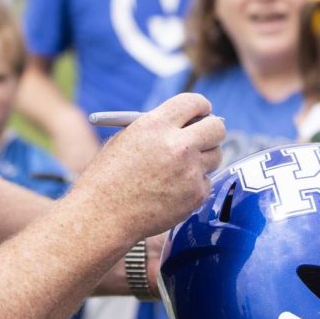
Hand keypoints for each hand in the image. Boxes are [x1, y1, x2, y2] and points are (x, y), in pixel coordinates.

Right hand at [74, 93, 224, 241]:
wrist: (102, 216)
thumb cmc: (108, 177)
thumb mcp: (127, 139)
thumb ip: (158, 129)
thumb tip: (187, 124)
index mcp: (156, 125)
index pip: (194, 102)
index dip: (201, 106)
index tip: (202, 112)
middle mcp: (178, 145)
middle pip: (217, 127)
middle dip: (212, 130)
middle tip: (205, 136)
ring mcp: (190, 172)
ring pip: (216, 155)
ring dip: (204, 158)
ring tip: (180, 168)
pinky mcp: (196, 195)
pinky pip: (206, 182)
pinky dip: (194, 185)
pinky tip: (172, 190)